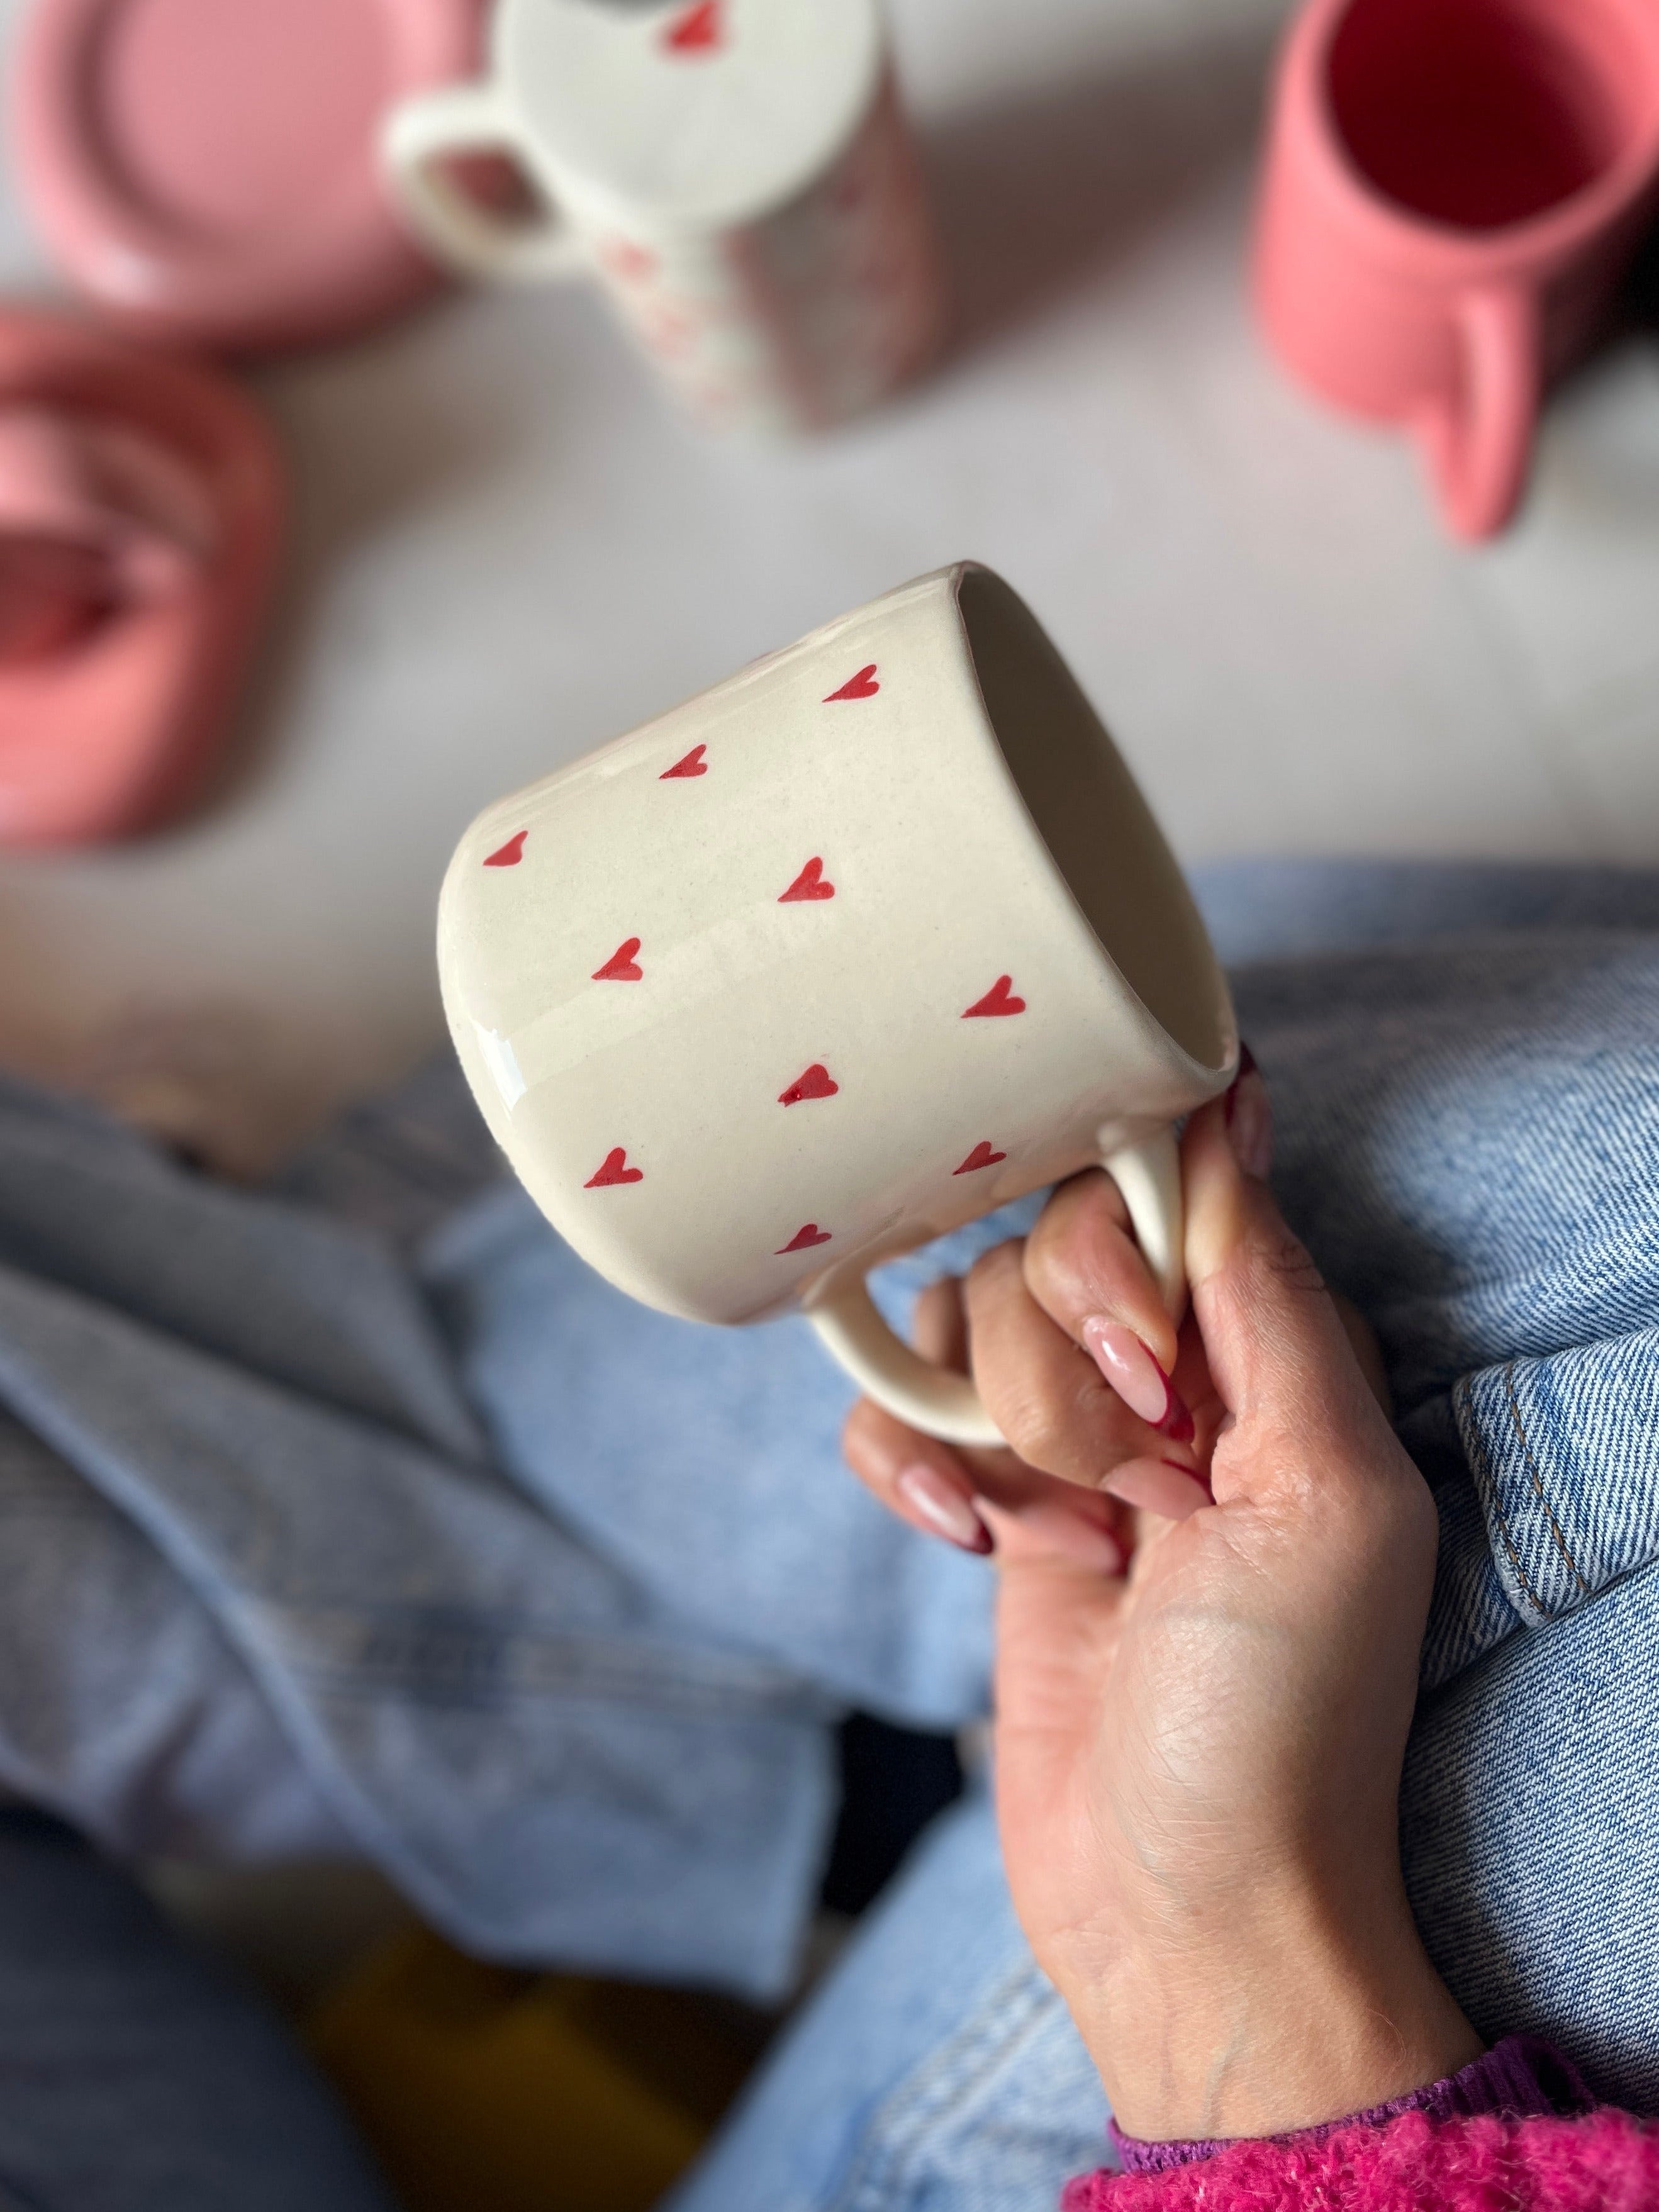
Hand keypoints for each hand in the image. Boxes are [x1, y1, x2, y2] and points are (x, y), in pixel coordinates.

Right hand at [844, 1063, 1480, 2140]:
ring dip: (1002, 1428)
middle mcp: (1169, 1379)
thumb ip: (1266, 1294)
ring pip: (967, 1313)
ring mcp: (1067, 1440)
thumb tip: (1238, 1108)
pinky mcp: (983, 1503)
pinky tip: (968, 1538)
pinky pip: (900, 1409)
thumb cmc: (1280, 1720)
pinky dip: (913, 1465)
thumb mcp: (1322, 1490)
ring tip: (1065, 1535)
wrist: (1183, 1908)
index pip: (1174, 1189)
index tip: (1145, 1356)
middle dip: (1067, 1360)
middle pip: (1051, 1239)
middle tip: (1131, 1472)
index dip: (1132, 1246)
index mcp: (1276, 1356)